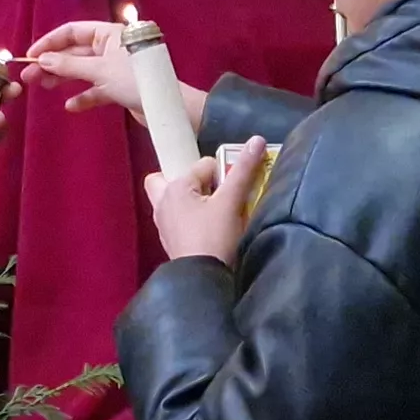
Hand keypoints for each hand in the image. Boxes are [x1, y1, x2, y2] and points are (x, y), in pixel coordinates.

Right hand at [19, 20, 207, 125]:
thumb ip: (69, 64)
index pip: (72, 31)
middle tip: (29, 76)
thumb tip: (42, 59)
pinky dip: (83, 96)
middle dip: (52, 62)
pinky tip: (71, 106)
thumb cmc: (135, 81)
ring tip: (43, 88)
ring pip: (82, 70)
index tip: (30, 55)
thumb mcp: (99, 70)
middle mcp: (110, 47)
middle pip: (74, 51)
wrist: (166, 107)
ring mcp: (114, 68)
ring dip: (63, 78)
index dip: (49, 42)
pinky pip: (95, 90)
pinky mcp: (119, 88)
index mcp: (108, 33)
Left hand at [147, 137, 270, 264]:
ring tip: (211, 211)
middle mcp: (162, 202)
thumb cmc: (214, 238)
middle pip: (169, 178)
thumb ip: (243, 170)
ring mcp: (162, 223)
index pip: (204, 165)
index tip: (234, 191)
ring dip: (189, 201)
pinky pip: (175, 219)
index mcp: (174, 187)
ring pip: (171, 200)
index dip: (223, 174)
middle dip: (190, 180)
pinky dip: (188, 219)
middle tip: (210, 193)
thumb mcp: (232, 202)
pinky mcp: (168, 240)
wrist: (202, 280)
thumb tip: (256, 140)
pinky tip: (207, 229)